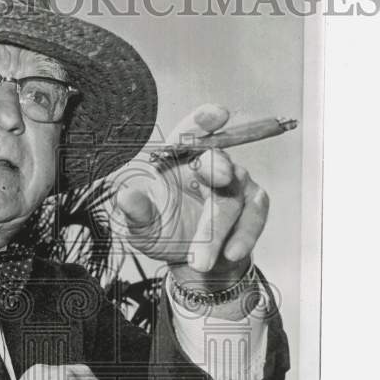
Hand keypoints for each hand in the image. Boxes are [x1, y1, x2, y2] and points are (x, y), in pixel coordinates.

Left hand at [113, 105, 269, 285]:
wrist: (194, 264)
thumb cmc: (164, 234)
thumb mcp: (143, 228)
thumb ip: (137, 213)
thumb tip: (125, 196)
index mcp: (178, 160)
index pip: (191, 132)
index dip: (204, 120)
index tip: (216, 114)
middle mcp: (209, 165)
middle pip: (217, 159)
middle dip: (218, 168)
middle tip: (219, 179)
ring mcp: (235, 183)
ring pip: (232, 196)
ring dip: (218, 230)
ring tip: (199, 260)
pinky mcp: (254, 206)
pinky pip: (254, 215)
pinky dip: (244, 236)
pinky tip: (231, 253)